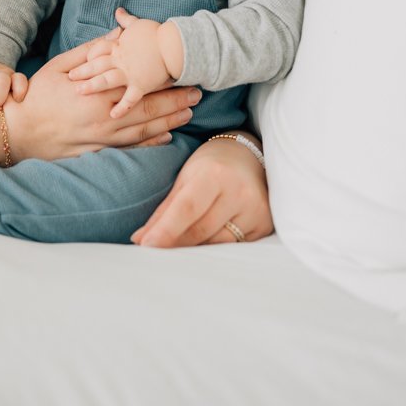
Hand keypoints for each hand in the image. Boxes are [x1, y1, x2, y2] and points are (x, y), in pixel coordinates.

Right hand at [4, 37, 200, 162]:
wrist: (17, 131)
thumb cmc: (37, 95)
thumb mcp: (61, 65)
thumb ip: (92, 50)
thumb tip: (117, 35)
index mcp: (97, 92)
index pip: (138, 83)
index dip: (163, 79)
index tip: (182, 71)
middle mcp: (104, 117)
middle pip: (148, 108)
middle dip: (175, 101)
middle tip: (197, 94)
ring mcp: (101, 138)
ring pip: (144, 130)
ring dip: (169, 121)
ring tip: (189, 113)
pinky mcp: (97, 152)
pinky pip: (129, 148)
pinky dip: (150, 144)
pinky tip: (166, 138)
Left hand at [68, 9, 179, 117]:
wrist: (175, 45)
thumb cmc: (158, 34)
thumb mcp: (138, 24)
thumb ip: (126, 20)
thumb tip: (118, 11)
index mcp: (119, 45)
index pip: (98, 50)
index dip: (88, 57)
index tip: (78, 63)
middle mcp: (121, 59)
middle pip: (97, 65)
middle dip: (83, 71)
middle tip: (70, 78)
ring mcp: (130, 72)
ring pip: (107, 80)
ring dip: (93, 86)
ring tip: (80, 91)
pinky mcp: (141, 85)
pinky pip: (129, 99)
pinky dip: (121, 107)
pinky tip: (112, 115)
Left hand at [131, 134, 272, 246]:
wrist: (249, 156)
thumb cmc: (211, 165)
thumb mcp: (185, 178)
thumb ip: (164, 210)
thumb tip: (140, 240)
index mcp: (215, 173)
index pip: (187, 208)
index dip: (166, 230)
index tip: (146, 246)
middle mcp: (239, 191)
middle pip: (200, 230)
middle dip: (174, 243)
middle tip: (154, 249)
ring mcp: (256, 209)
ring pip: (216, 243)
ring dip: (194, 248)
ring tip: (180, 243)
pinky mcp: (265, 224)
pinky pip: (233, 245)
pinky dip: (215, 246)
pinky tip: (207, 239)